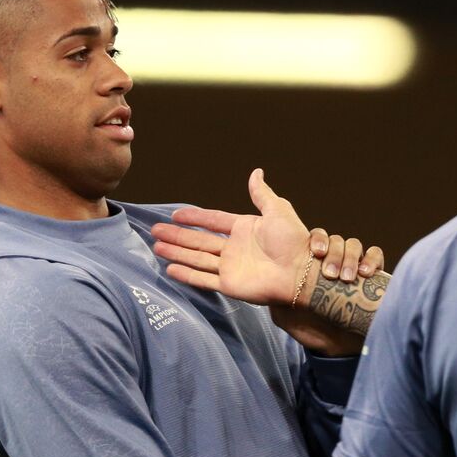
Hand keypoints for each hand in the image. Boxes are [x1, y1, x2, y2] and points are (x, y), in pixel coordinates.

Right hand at [152, 168, 370, 305]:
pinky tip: (170, 268)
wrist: (301, 272)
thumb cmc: (293, 241)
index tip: (175, 215)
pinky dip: (187, 274)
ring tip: (156, 247)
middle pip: (199, 240)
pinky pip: (203, 278)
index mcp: (244, 229)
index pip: (214, 221)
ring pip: (197, 258)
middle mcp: (235, 248)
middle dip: (177, 236)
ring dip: (177, 252)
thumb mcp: (278, 210)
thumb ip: (262, 194)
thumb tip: (256, 172)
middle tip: (155, 231)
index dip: (195, 218)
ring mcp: (231, 267)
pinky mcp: (230, 285)